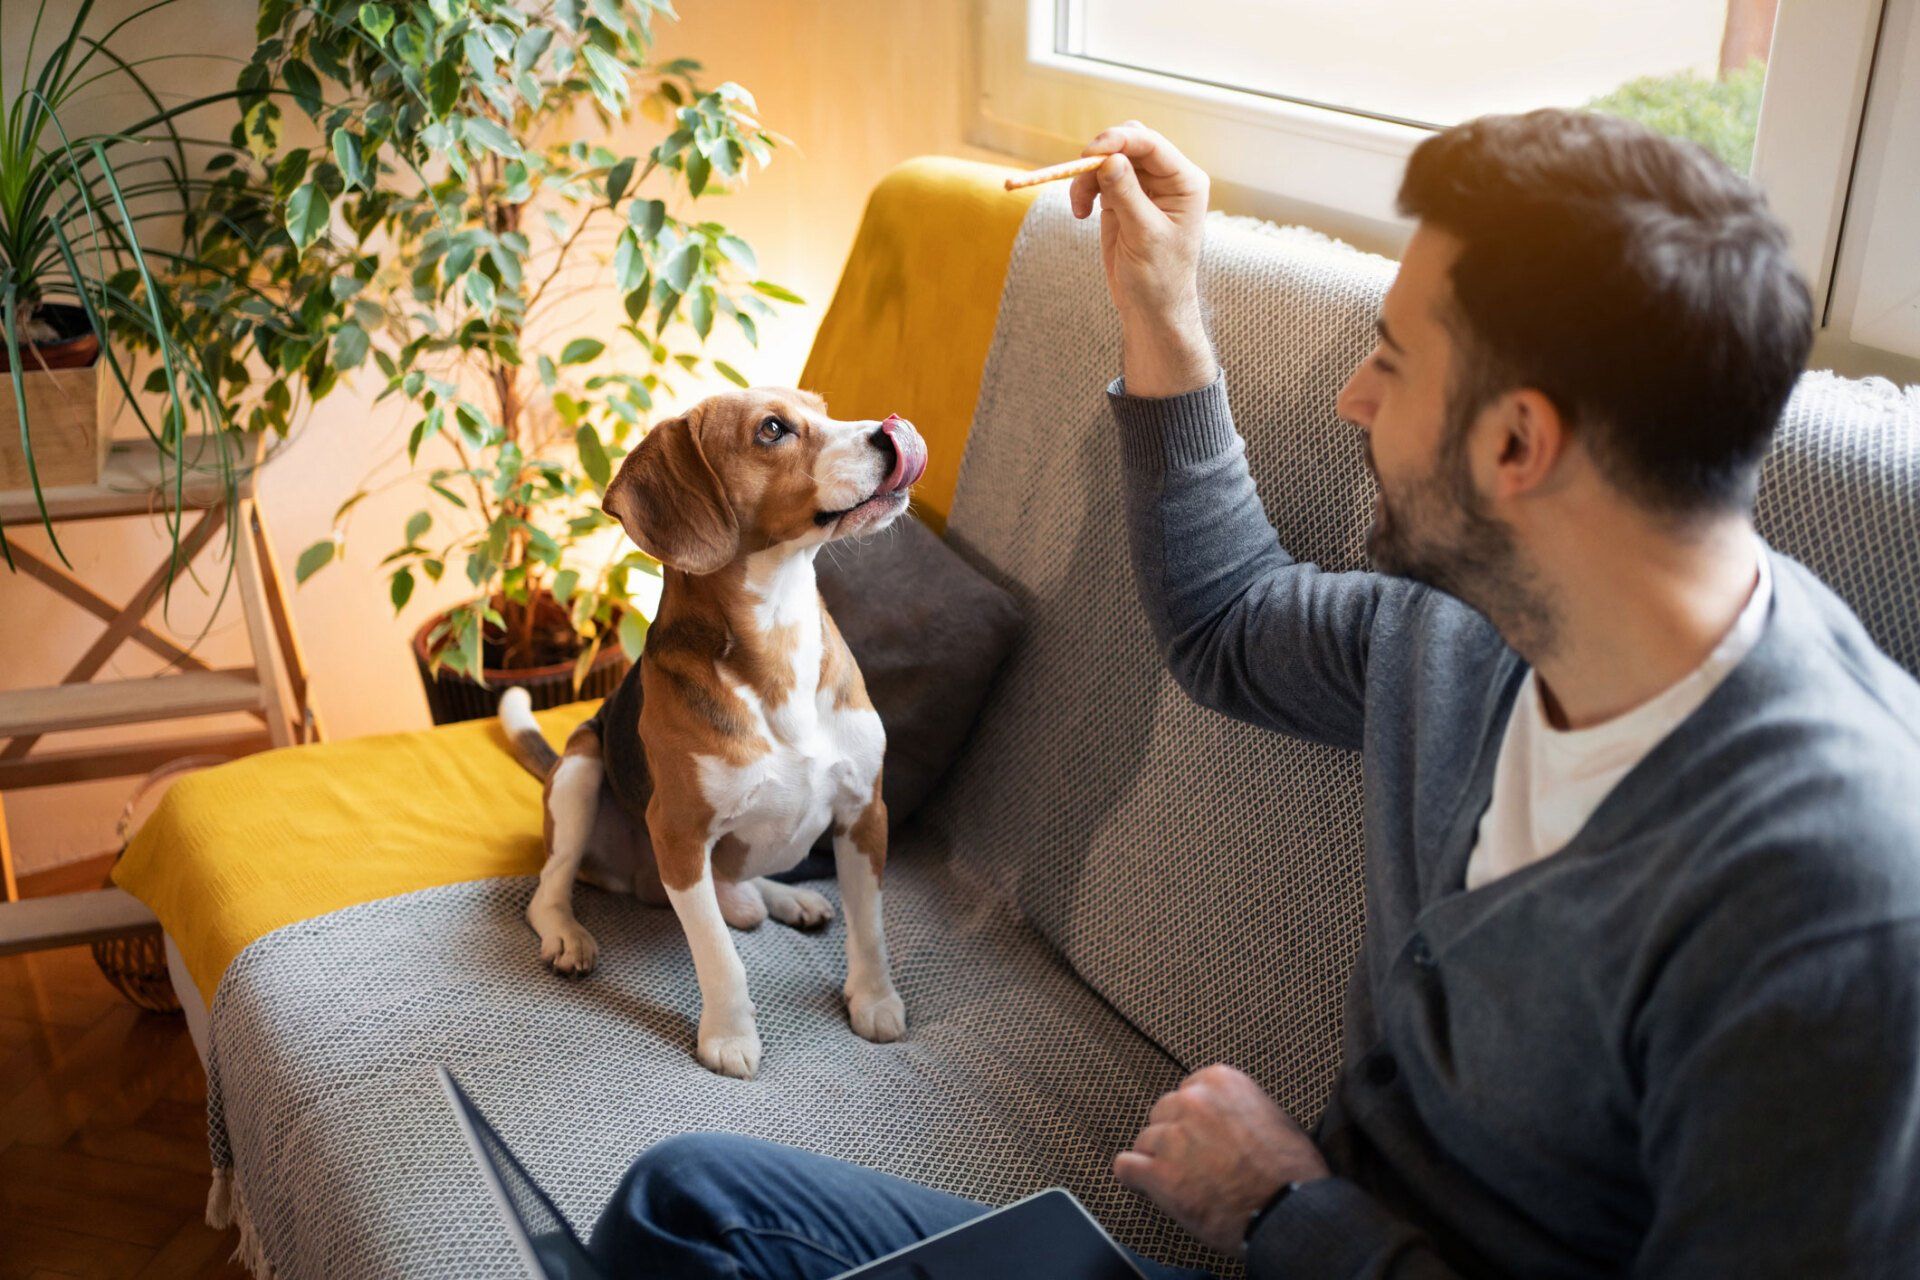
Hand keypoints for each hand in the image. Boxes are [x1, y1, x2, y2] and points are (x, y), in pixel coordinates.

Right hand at [1069, 122, 1215, 395]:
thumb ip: (1126, 194)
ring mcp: (1143, 187)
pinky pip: (1097, 179)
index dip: (1119, 140)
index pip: (1151, 144)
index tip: (1090, 153)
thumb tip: (1108, 159)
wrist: (1150, 309)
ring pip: (1108, 159)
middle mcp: (1166, 179)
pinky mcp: (1122, 199)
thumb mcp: (1144, 235)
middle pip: (1129, 142)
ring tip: (1079, 209)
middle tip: (1079, 174)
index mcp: (1184, 182)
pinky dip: (1083, 189)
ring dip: (1087, 177)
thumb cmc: (1159, 277)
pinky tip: (1080, 213)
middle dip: (1101, 155)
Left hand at [1113, 1063, 1329, 1253]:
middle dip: (1175, 1137)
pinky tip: (1148, 1187)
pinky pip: (1126, 1167)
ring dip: (1159, 1161)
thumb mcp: (1273, 1116)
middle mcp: (1192, 1101)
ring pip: (1146, 1142)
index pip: (1187, 1092)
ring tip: (1185, 1183)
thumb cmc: (1291, 1170)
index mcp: (1219, 1081)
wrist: (1289, 1210)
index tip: (1204, 1137)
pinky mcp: (1159, 1174)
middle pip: (1163, 1114)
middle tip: (1196, 1163)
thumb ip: (1238, 1106)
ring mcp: (1173, 1136)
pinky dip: (1134, 1178)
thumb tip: (1225, 1116)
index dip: (1194, 1120)